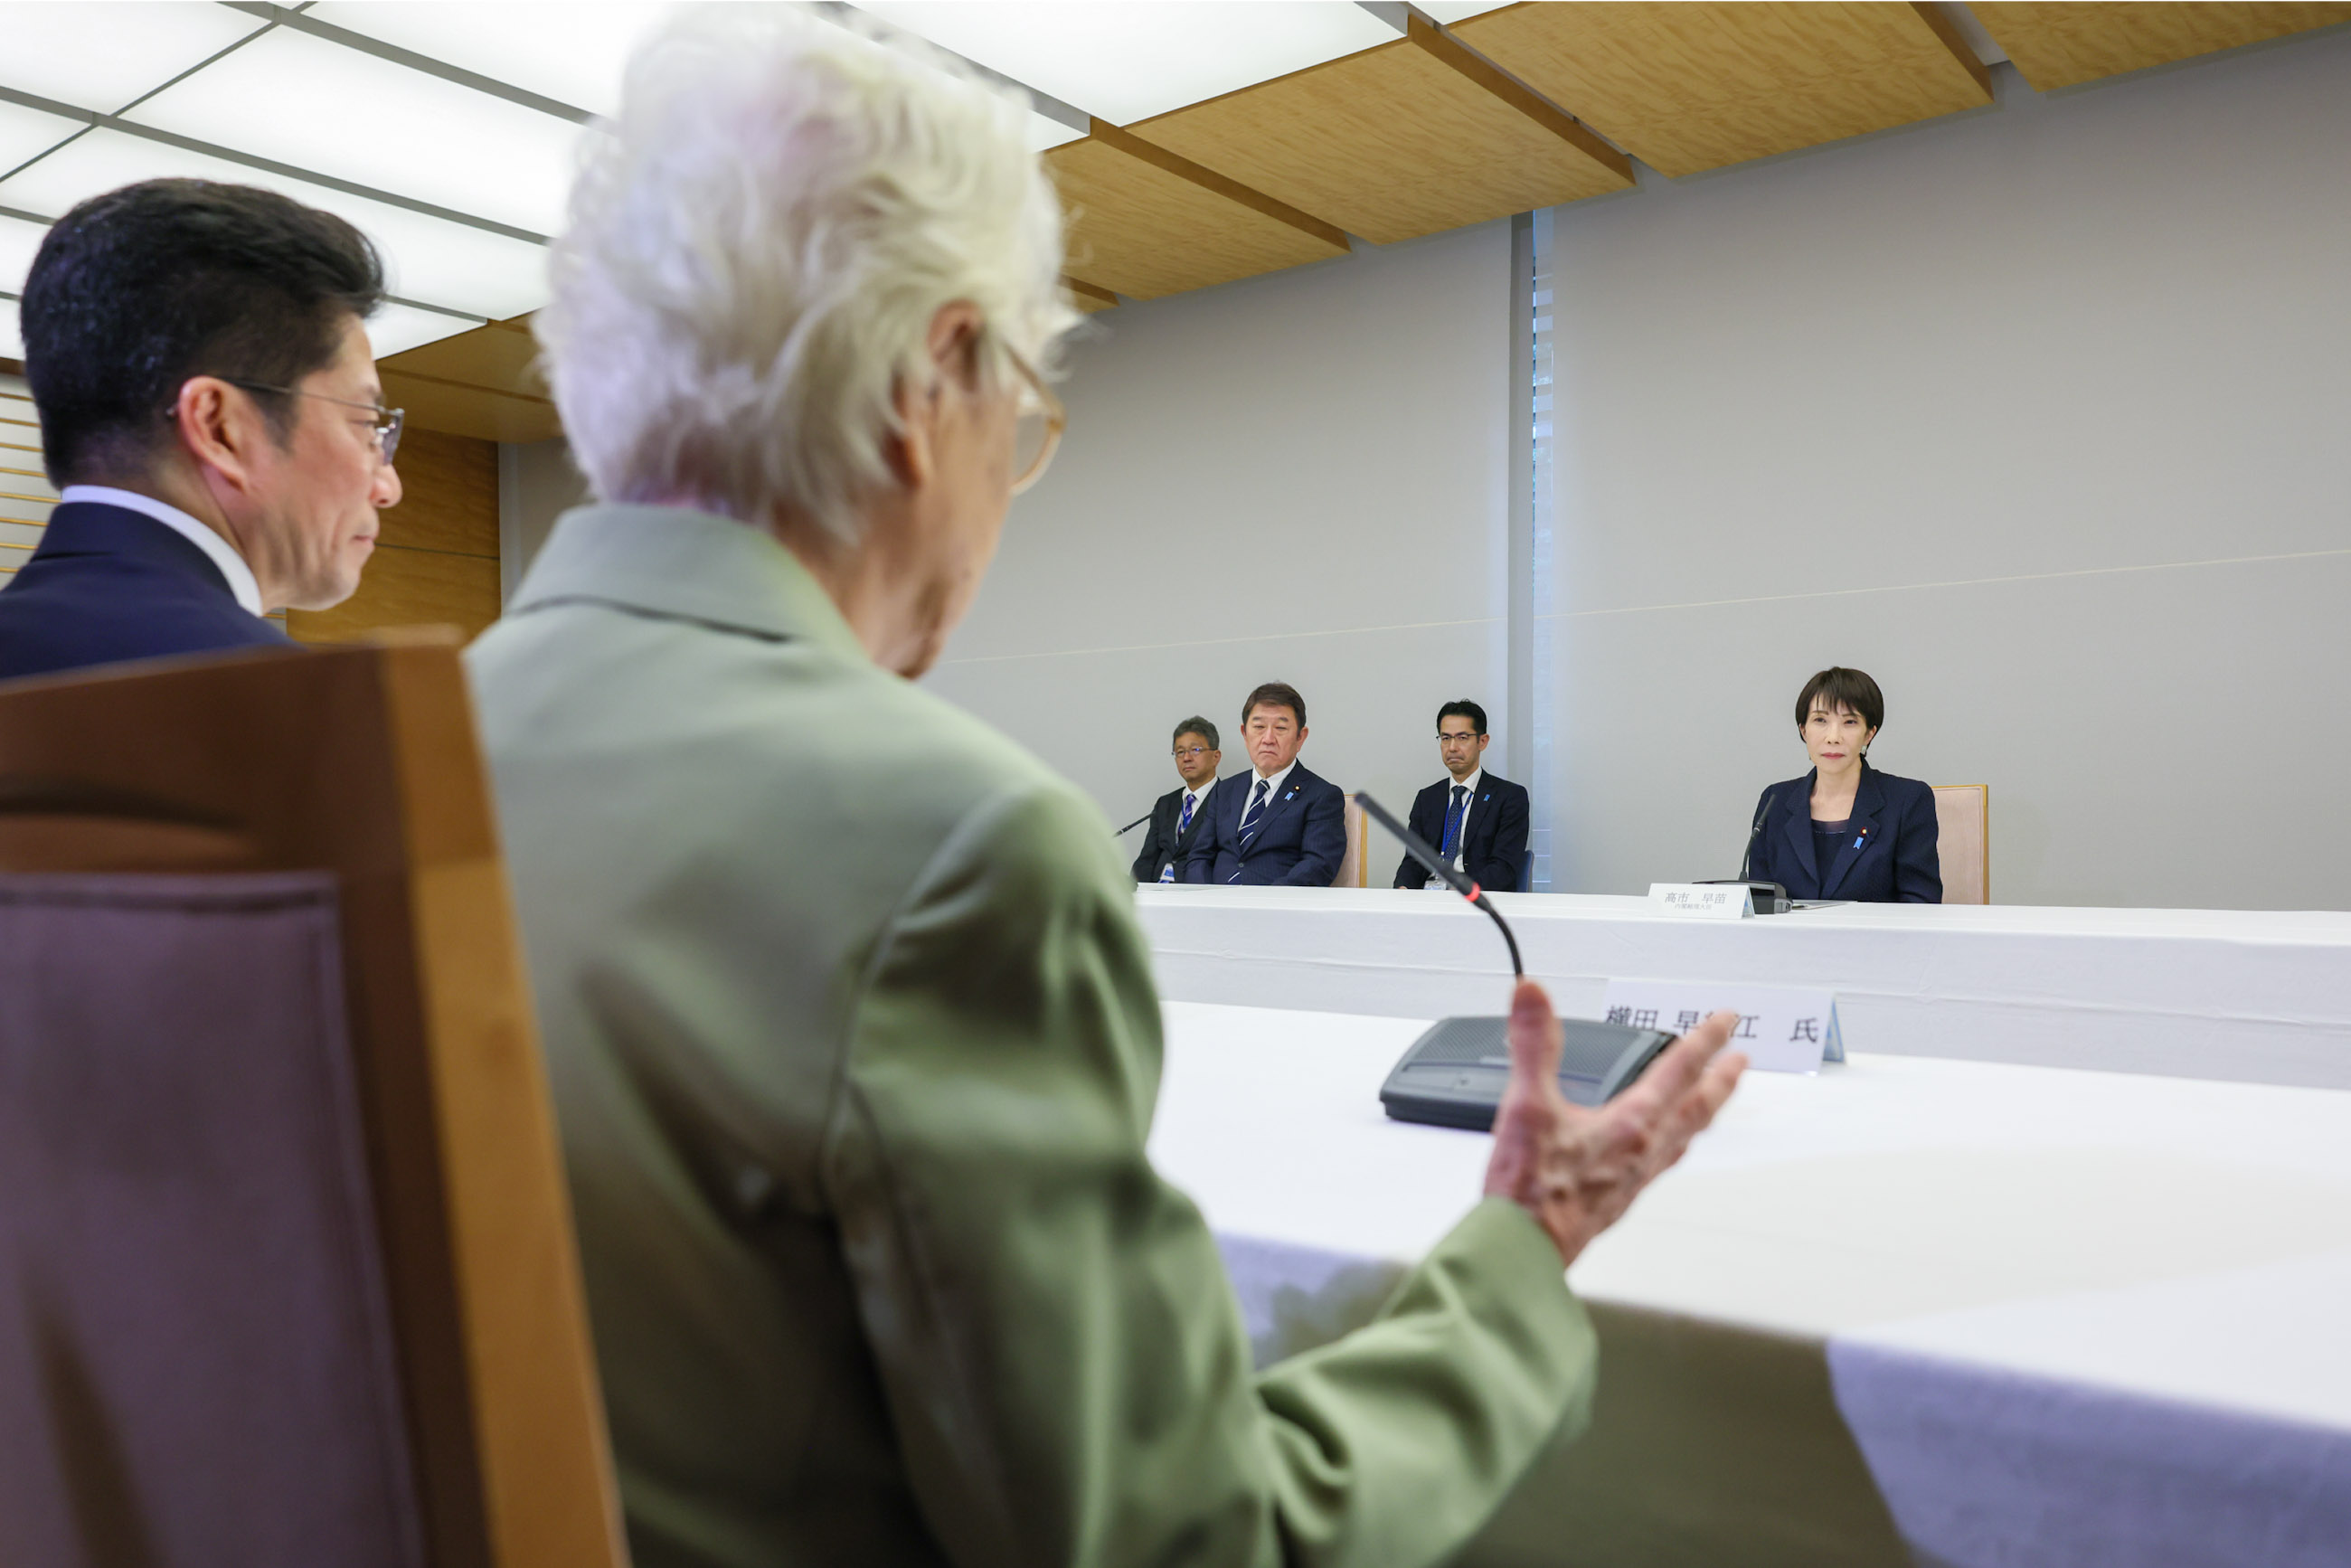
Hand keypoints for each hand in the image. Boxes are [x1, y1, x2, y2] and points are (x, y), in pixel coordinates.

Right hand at [1482, 980, 1745, 1267]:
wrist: (1526, 1247)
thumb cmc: (1530, 1191)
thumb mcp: (1526, 1104)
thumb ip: (1532, 1044)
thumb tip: (1534, 997)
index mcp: (1631, 1124)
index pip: (1679, 1070)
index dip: (1705, 1040)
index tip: (1725, 1021)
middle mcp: (1644, 1151)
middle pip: (1698, 1108)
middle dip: (1722, 1079)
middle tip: (1741, 1061)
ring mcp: (1636, 1178)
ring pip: (1686, 1137)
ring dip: (1705, 1112)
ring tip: (1713, 1101)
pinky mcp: (1621, 1199)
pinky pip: (1665, 1162)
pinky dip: (1677, 1143)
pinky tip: (1665, 1149)